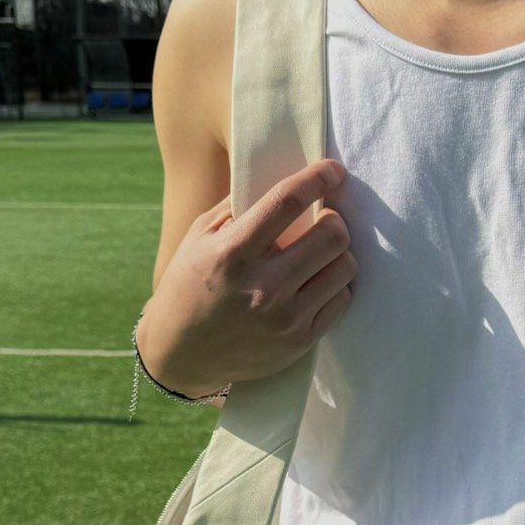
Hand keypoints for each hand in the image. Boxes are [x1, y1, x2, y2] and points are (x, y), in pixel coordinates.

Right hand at [136, 158, 355, 396]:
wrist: (180, 354)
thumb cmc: (189, 286)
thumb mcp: (198, 238)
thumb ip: (237, 207)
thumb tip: (286, 182)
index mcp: (232, 253)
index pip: (286, 203)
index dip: (317, 179)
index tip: (333, 170)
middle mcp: (262, 287)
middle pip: (332, 236)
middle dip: (334, 220)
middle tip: (324, 220)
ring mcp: (285, 318)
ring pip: (345, 268)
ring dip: (338, 253)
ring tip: (320, 253)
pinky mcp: (300, 341)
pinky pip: (342, 300)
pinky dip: (336, 285)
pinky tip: (317, 281)